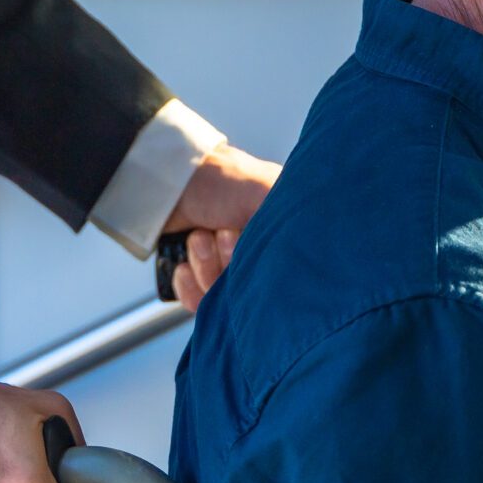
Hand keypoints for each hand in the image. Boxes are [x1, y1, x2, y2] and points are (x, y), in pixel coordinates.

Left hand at [162, 142, 279, 307]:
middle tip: (221, 233)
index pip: (281, 272)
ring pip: (222, 296)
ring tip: (199, 237)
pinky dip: (188, 286)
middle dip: (228, 263)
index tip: (242, 238)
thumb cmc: (224, 180)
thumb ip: (294, 226)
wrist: (170, 179)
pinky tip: (184, 265)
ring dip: (204, 266)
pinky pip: (198, 303)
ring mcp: (225, 265)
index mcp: (278, 233)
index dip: (259, 265)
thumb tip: (312, 255)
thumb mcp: (267, 192)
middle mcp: (255, 251)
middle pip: (249, 288)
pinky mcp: (198, 276)